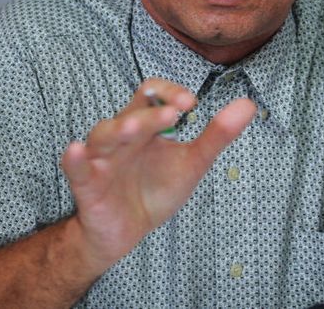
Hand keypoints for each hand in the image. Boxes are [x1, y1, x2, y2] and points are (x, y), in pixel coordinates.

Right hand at [61, 78, 255, 270]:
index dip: (169, 92)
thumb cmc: (156, 189)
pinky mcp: (88, 184)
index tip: (191, 104)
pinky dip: (74, 159)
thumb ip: (217, 135)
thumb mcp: (192, 163)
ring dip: (119, 129)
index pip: (151, 93)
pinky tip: (75, 149)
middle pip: (132, 114)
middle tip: (176, 113)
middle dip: (152, 114)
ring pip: (104, 135)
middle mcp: (122, 136)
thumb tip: (249, 104)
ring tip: (134, 127)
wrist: (127, 231)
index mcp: (145, 125)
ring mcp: (102, 158)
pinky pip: (76, 168)